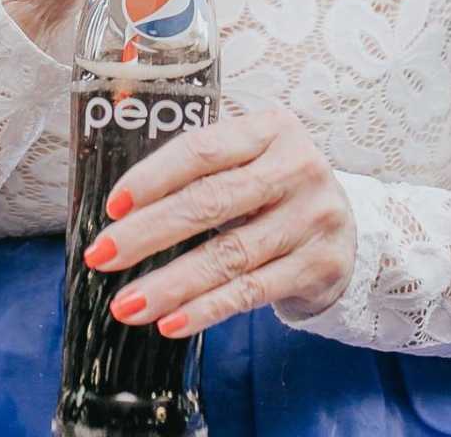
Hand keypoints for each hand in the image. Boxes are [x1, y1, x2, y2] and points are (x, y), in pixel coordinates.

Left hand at [82, 107, 355, 337]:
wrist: (348, 228)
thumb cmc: (277, 189)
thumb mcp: (252, 159)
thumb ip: (202, 169)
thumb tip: (122, 208)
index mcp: (271, 129)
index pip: (202, 150)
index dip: (153, 177)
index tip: (113, 205)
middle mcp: (297, 168)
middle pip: (210, 203)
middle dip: (148, 233)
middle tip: (102, 257)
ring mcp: (312, 218)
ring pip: (227, 255)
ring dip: (169, 284)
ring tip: (126, 304)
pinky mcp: (319, 265)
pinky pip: (250, 292)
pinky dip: (206, 310)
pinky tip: (171, 321)